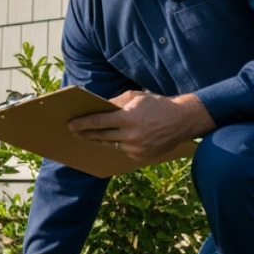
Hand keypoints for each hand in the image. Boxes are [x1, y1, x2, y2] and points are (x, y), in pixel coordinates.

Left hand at [67, 91, 212, 161]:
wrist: (182, 120)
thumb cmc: (156, 104)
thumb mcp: (135, 97)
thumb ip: (114, 103)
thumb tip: (97, 109)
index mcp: (129, 118)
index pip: (98, 122)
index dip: (82, 124)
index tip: (71, 124)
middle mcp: (132, 135)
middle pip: (101, 136)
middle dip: (85, 134)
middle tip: (73, 132)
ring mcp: (137, 148)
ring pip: (110, 146)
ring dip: (97, 141)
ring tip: (87, 137)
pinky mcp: (142, 156)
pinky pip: (123, 151)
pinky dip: (116, 145)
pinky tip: (107, 141)